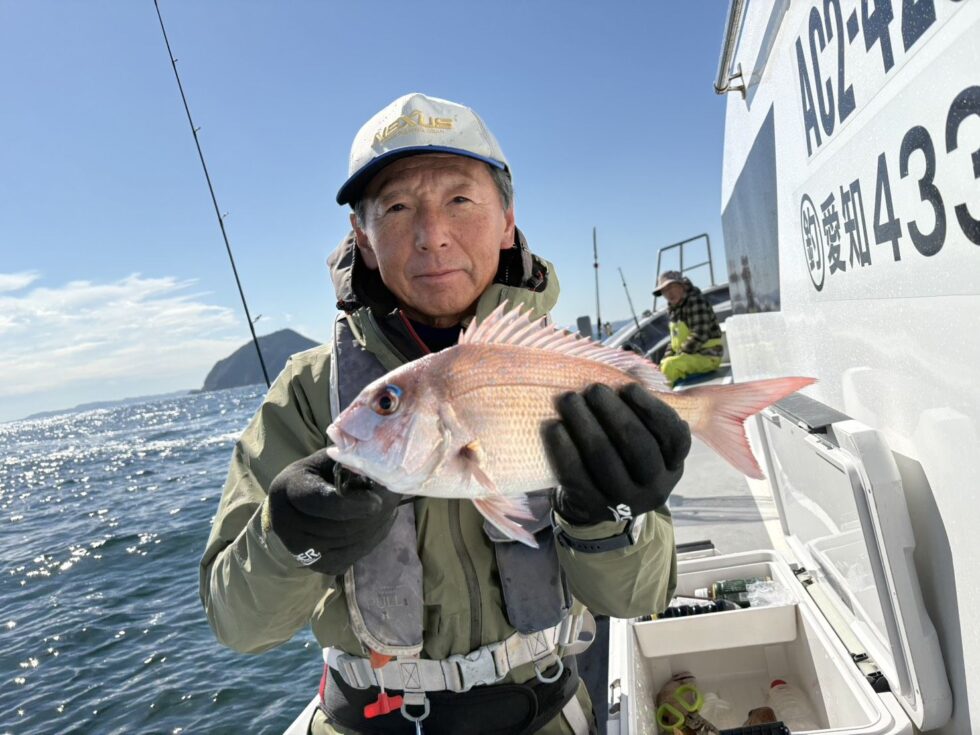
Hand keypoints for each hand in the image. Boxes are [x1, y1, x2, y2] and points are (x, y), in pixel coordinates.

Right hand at [267, 449, 399, 574]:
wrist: (293, 509)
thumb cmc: (316, 478)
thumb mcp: (325, 462)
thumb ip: (347, 460)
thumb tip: (376, 463)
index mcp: (289, 490)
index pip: (324, 503)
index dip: (354, 505)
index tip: (377, 500)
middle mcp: (288, 524)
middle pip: (341, 528)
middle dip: (373, 515)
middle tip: (394, 500)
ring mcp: (301, 550)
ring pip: (351, 543)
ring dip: (376, 526)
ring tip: (389, 508)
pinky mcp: (318, 565)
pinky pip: (354, 554)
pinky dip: (373, 539)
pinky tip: (381, 522)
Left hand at [543, 384, 690, 525]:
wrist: (596, 504)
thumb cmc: (622, 458)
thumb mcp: (644, 440)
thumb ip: (641, 410)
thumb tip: (628, 368)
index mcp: (673, 465)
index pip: (674, 437)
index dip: (652, 410)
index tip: (628, 387)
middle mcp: (655, 487)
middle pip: (638, 446)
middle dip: (614, 412)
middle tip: (593, 389)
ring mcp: (623, 502)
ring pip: (604, 459)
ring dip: (584, 423)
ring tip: (569, 399)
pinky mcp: (591, 506)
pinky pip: (575, 474)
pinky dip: (563, 448)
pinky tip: (554, 426)